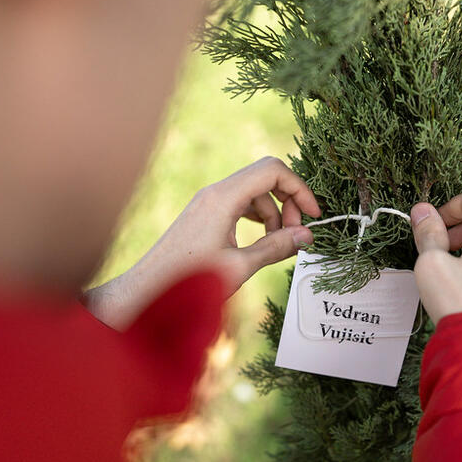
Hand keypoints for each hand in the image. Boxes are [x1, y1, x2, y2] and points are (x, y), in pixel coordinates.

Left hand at [86, 156, 319, 328]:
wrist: (148, 290)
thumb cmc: (189, 282)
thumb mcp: (240, 267)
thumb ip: (276, 248)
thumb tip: (306, 236)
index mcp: (223, 198)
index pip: (273, 171)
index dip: (300, 189)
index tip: (313, 216)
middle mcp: (215, 192)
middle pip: (265, 176)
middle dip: (288, 200)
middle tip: (296, 232)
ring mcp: (208, 201)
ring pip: (254, 191)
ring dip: (274, 212)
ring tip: (278, 243)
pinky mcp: (205, 213)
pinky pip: (240, 202)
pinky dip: (258, 216)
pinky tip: (261, 240)